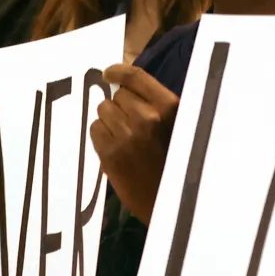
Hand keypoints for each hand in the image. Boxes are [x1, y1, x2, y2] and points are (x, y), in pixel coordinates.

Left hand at [91, 62, 178, 219]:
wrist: (171, 203)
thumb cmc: (179, 163)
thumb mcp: (179, 127)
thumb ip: (157, 105)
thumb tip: (125, 85)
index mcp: (169, 107)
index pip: (135, 77)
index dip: (118, 72)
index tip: (109, 74)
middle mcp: (147, 117)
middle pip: (117, 96)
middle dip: (121, 106)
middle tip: (132, 125)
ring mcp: (126, 136)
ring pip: (103, 110)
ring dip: (110, 120)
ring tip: (125, 138)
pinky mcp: (110, 154)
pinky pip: (95, 129)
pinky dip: (102, 136)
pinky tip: (116, 148)